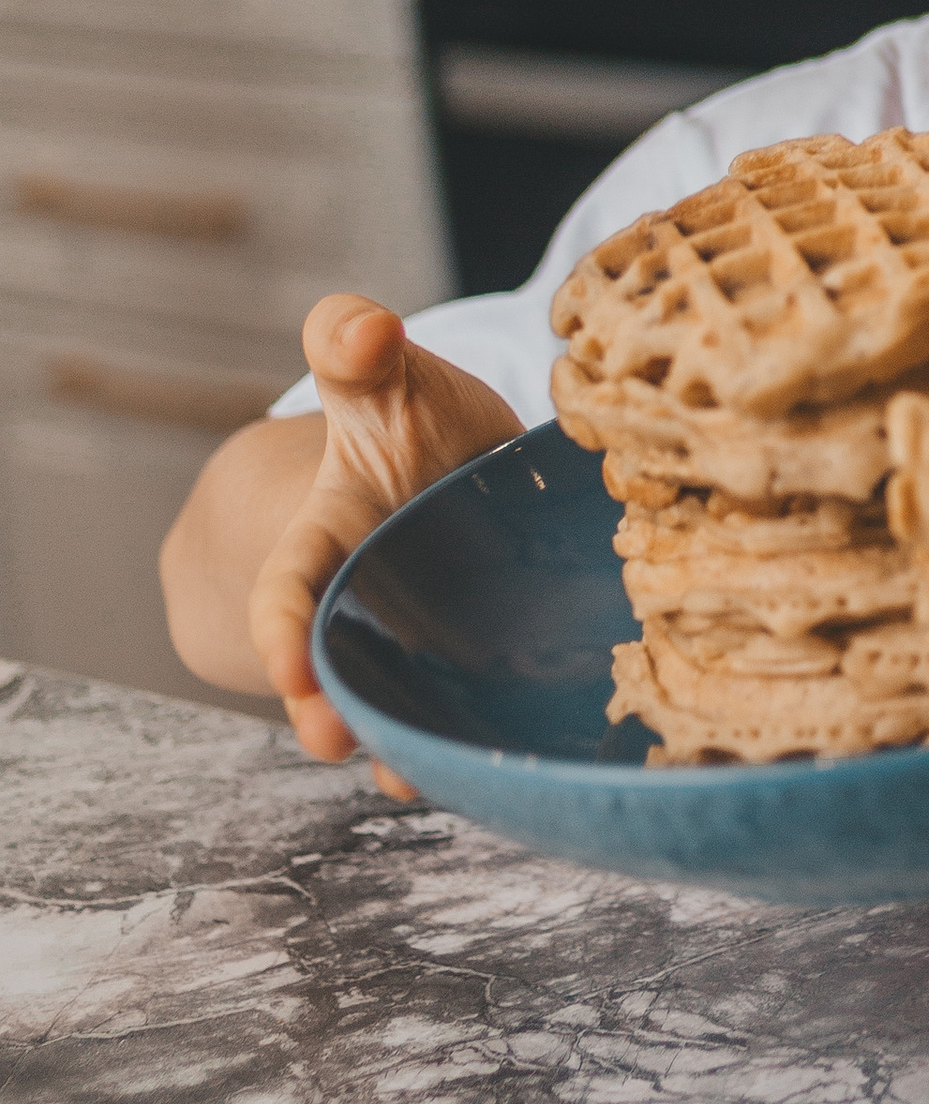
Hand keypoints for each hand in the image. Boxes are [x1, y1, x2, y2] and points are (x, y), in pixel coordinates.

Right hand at [250, 295, 518, 781]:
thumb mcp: (383, 379)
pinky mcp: (456, 671)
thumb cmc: (405, 426)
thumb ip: (355, 343)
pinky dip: (451, 745)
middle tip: (332, 741)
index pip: (288, 581)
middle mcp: (355, 605)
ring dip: (394, 741)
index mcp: (325, 536)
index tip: (282, 662)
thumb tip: (366, 325)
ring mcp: (402, 647)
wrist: (434, 470)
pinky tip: (475, 772)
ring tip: (409, 777)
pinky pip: (444, 716)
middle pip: (328, 665)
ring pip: (389, 703)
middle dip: (323, 707)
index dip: (278, 622)